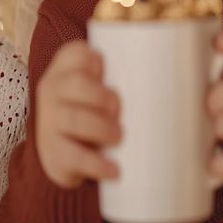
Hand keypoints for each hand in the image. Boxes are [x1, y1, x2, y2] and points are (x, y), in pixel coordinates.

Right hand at [35, 41, 121, 188]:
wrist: (60, 154)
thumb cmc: (89, 113)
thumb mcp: (92, 90)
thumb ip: (116, 80)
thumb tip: (172, 84)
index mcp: (63, 70)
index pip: (76, 52)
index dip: (95, 60)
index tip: (107, 76)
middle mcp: (51, 90)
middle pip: (77, 83)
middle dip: (105, 97)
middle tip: (118, 112)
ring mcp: (49, 121)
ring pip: (74, 118)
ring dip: (102, 128)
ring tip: (119, 137)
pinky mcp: (53, 152)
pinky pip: (73, 156)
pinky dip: (97, 164)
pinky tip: (114, 170)